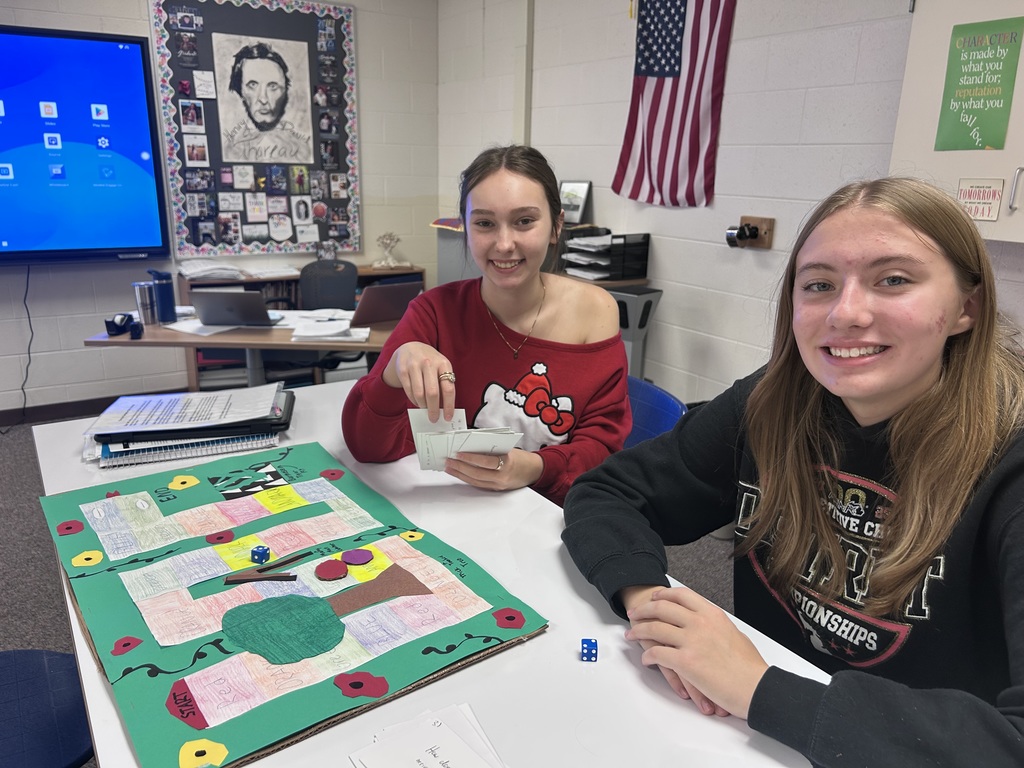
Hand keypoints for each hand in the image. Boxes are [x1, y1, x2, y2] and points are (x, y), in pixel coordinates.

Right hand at [382, 342, 456, 421]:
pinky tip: (417, 401)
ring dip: (423, 406)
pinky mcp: (402, 370)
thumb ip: (444, 384)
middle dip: (434, 410)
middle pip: (433, 393)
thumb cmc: (430, 362)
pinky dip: (414, 400)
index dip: (449, 405)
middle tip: (434, 418)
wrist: (410, 348)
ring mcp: (414, 366)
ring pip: (419, 394)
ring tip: (425, 408)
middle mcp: (429, 363)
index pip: (448, 389)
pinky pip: (409, 392)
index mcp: (443, 363)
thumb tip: (445, 408)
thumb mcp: (440, 367)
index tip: (448, 417)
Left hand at [444, 448, 542, 492]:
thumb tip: (471, 444)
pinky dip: (467, 479)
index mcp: (507, 463)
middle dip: (460, 467)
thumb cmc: (521, 457)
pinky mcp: (496, 489)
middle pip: (477, 474)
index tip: (458, 453)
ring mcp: (499, 485)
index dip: (470, 458)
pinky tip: (459, 474)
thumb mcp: (509, 448)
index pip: (486, 462)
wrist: (534, 471)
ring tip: (449, 468)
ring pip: (475, 481)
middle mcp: (503, 476)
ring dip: (460, 474)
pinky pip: (479, 485)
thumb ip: (492, 448)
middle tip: (448, 461)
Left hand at [623, 586, 768, 718]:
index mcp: (712, 614)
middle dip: (644, 610)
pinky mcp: (685, 661)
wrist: (756, 687)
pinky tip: (646, 659)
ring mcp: (691, 641)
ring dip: (639, 631)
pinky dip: (648, 655)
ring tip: (631, 634)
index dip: (663, 595)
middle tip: (634, 613)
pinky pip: (657, 654)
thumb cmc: (749, 667)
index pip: (681, 595)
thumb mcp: (734, 634)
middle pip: (662, 608)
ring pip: (654, 629)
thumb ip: (717, 626)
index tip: (653, 597)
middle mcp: (699, 622)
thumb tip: (709, 625)